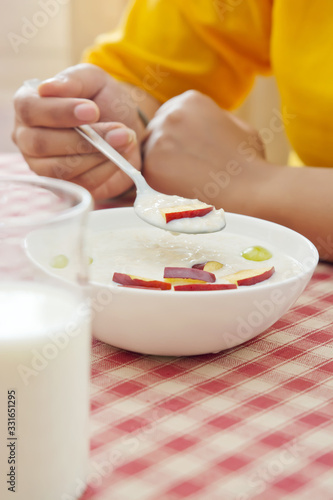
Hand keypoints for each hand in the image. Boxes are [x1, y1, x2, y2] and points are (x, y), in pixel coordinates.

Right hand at [12, 63, 143, 199]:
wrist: (125, 128)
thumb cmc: (103, 101)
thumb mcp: (93, 80)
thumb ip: (73, 81)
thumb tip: (47, 88)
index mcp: (28, 106)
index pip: (30, 110)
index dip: (60, 112)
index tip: (92, 110)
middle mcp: (28, 139)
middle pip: (42, 144)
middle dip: (85, 139)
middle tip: (119, 131)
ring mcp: (44, 167)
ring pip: (62, 168)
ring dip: (99, 155)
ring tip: (125, 140)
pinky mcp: (67, 186)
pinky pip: (83, 183)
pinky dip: (106, 169)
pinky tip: (120, 156)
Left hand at [142, 90, 267, 214]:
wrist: (251, 189)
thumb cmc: (249, 162)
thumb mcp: (236, 125)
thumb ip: (211, 119)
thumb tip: (197, 125)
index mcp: (189, 100)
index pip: (166, 117)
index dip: (174, 139)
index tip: (186, 155)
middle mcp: (170, 114)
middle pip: (153, 134)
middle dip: (164, 152)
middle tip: (183, 172)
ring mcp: (159, 138)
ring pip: (146, 154)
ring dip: (159, 169)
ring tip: (184, 184)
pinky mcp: (152, 165)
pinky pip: (144, 176)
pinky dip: (157, 185)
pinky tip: (177, 191)